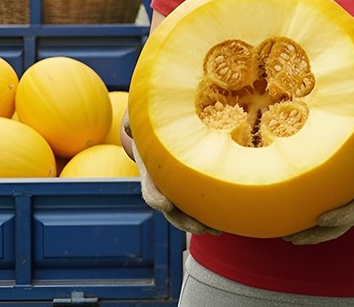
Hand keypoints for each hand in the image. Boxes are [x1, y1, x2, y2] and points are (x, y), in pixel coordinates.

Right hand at [123, 113, 218, 234]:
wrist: (159, 136)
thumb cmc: (153, 129)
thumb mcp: (144, 125)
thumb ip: (136, 124)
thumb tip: (130, 125)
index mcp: (150, 174)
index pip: (150, 191)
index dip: (156, 198)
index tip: (165, 205)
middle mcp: (161, 188)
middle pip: (170, 212)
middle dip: (183, 221)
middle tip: (200, 228)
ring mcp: (174, 194)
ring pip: (184, 216)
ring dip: (199, 225)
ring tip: (216, 231)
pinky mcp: (187, 194)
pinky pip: (196, 209)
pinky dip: (209, 217)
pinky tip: (224, 223)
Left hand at [283, 139, 353, 244]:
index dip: (339, 217)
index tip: (321, 219)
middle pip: (337, 228)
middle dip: (315, 235)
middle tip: (292, 238)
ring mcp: (350, 209)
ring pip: (328, 229)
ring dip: (308, 235)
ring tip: (285, 237)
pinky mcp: (343, 206)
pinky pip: (325, 221)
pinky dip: (309, 226)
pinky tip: (291, 225)